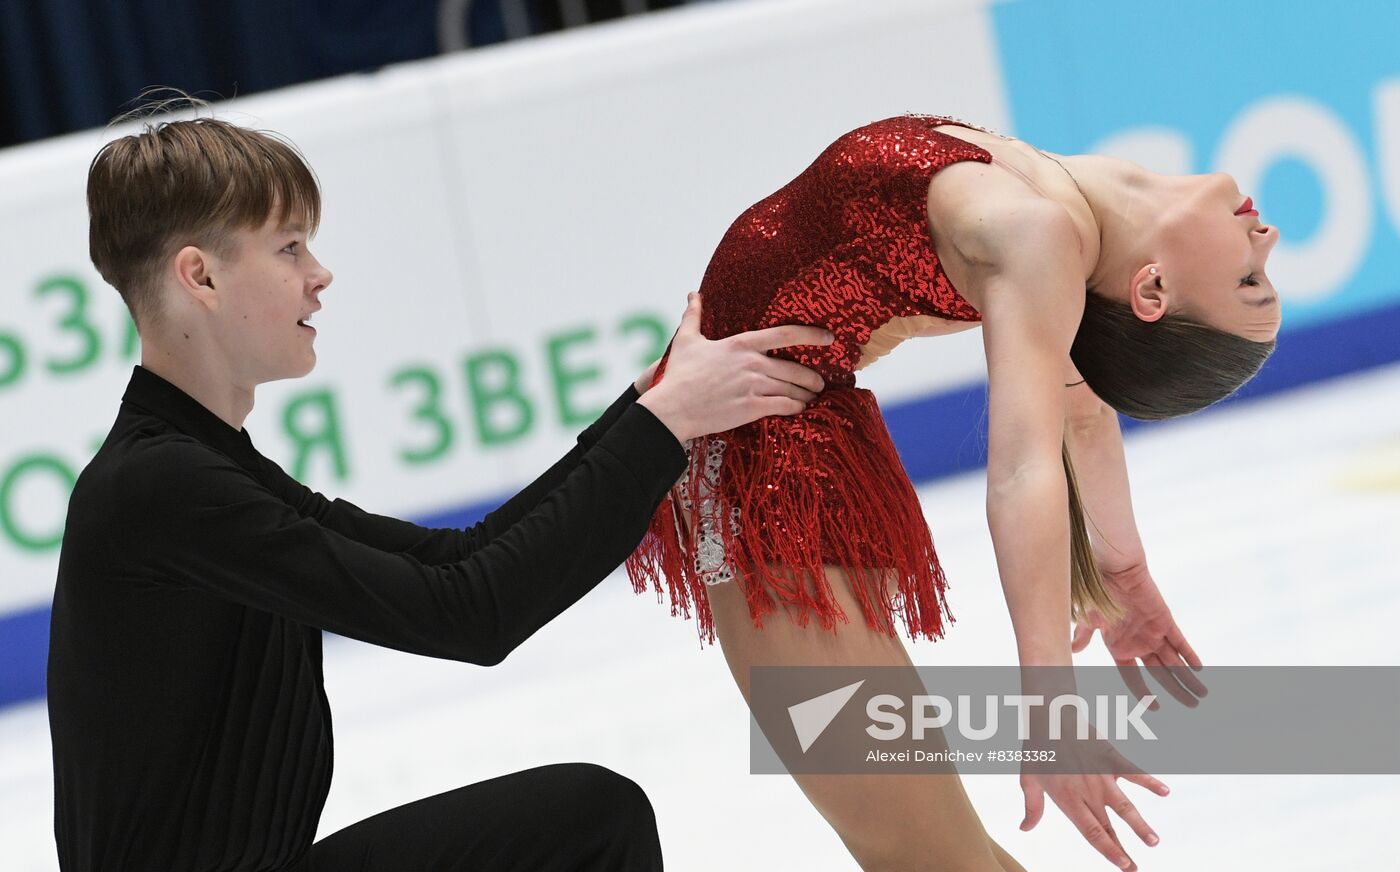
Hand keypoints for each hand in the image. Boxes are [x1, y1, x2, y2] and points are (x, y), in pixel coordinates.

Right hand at [637, 292, 832, 441]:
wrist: (672, 408)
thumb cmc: (679, 375)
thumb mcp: (686, 340)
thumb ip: (694, 316)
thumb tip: (692, 294)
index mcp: (741, 344)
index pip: (786, 334)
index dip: (812, 335)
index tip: (829, 337)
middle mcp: (752, 363)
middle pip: (796, 368)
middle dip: (812, 377)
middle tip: (820, 382)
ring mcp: (753, 386)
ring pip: (793, 389)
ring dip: (806, 394)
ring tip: (811, 398)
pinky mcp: (752, 408)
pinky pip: (785, 407)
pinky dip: (796, 408)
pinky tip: (799, 409)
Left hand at [1020, 728, 1167, 870]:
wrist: (1049, 716)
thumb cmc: (1037, 749)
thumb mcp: (1028, 780)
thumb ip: (1032, 807)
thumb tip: (1024, 828)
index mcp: (1068, 799)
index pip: (1091, 832)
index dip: (1108, 851)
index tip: (1123, 866)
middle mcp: (1087, 792)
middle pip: (1108, 826)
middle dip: (1123, 849)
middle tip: (1136, 869)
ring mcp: (1101, 776)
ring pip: (1125, 806)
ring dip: (1140, 825)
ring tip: (1154, 842)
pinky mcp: (1110, 758)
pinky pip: (1133, 772)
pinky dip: (1150, 781)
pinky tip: (1165, 791)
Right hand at [1072, 564, 1205, 709]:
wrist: (1116, 571)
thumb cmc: (1099, 594)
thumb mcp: (1089, 620)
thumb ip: (1084, 636)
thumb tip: (1071, 651)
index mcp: (1120, 648)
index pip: (1134, 677)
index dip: (1144, 693)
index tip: (1154, 708)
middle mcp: (1140, 644)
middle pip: (1162, 674)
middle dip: (1177, 691)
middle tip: (1192, 706)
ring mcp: (1154, 635)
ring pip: (1174, 662)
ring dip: (1188, 678)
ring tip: (1202, 694)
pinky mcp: (1166, 623)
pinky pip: (1181, 643)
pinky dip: (1190, 655)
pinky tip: (1199, 669)